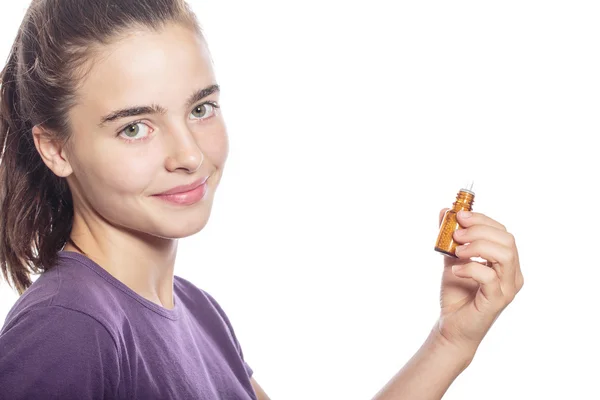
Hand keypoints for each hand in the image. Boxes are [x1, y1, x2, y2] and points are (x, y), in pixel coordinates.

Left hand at [434, 208, 523, 355]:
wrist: (451, 326)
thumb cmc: (457, 294)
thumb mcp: (452, 259)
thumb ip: (451, 237)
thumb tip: (445, 211)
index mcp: (506, 262)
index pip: (502, 232)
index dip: (482, 220)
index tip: (460, 216)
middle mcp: (512, 274)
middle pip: (507, 240)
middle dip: (480, 230)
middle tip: (456, 234)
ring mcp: (507, 288)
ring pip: (505, 255)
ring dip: (478, 246)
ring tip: (457, 251)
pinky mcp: (497, 300)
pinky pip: (490, 277)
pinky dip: (471, 268)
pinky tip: (456, 270)